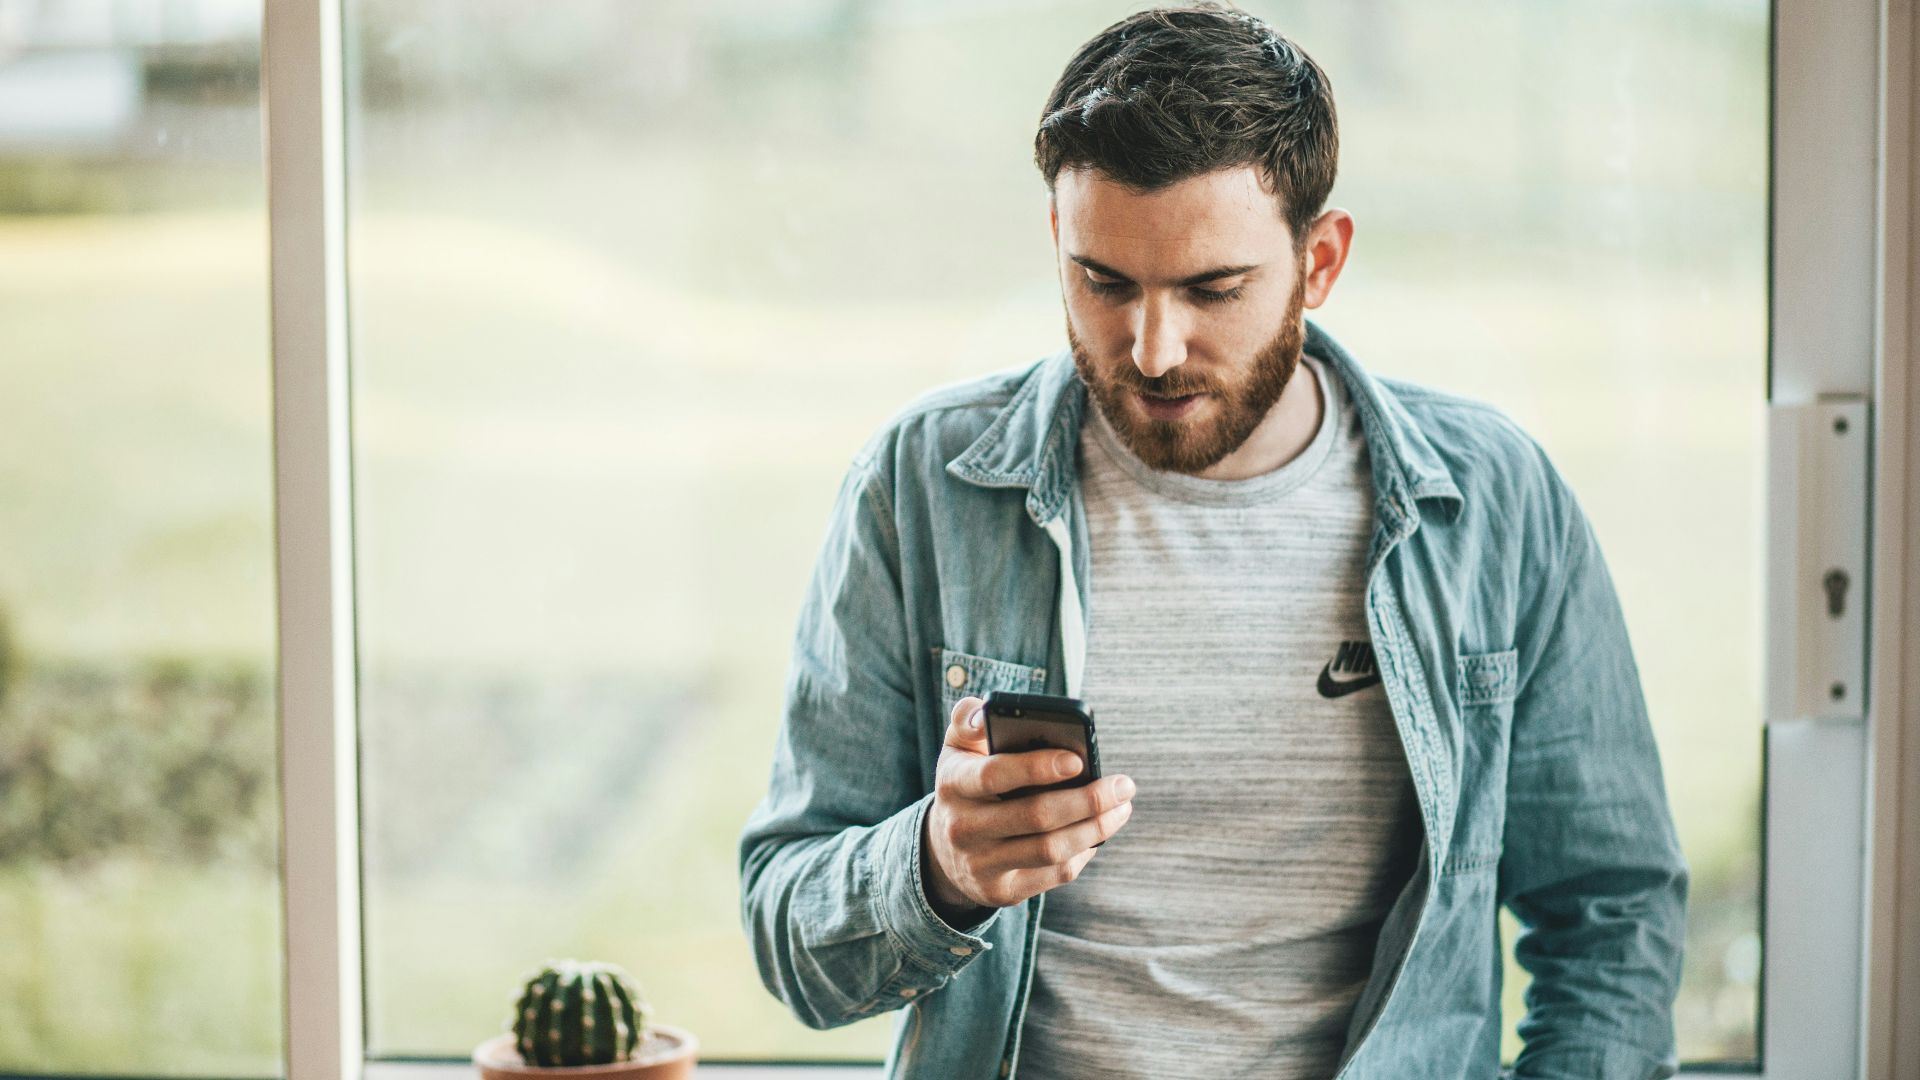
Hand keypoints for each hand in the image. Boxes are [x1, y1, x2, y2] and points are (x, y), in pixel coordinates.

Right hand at [920, 695, 1135, 923]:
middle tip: (1124, 785)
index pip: (994, 774)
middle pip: (1035, 816)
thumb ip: (970, 720)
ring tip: (1121, 808)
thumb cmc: (967, 783)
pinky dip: (1083, 853)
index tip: (1078, 760)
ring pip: (1051, 849)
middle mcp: (962, 828)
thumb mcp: (958, 748)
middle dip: (1088, 800)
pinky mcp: (1001, 892)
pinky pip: (1053, 874)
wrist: (944, 849)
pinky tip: (1098, 833)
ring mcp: (980, 864)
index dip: (1036, 767)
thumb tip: (988, 712)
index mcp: (953, 783)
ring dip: (1095, 828)